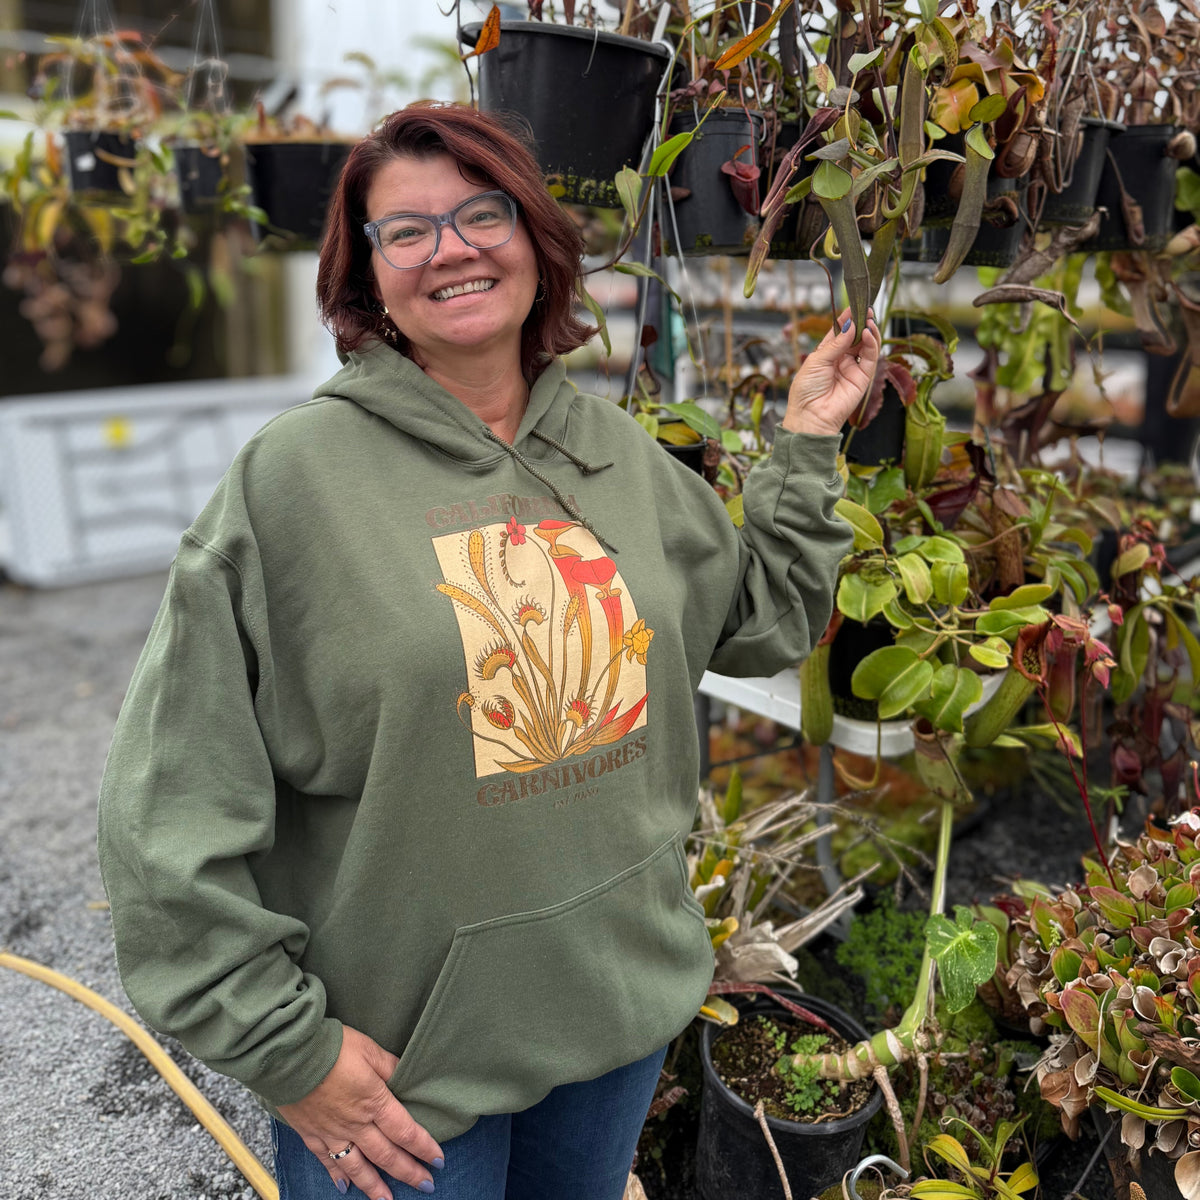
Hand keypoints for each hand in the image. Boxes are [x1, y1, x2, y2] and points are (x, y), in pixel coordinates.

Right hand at [277, 1025, 443, 1197]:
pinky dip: (336, 1176)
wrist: (291, 1055)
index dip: (424, 1148)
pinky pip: (327, 1161)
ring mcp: (332, 1132)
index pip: (406, 1132)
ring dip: (375, 1186)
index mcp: (375, 1102)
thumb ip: (390, 1066)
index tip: (438, 1161)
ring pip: (358, 1167)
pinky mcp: (311, 1134)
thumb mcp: (370, 1050)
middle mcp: (356, 1124)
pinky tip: (344, 1188)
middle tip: (426, 1186)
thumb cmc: (333, 1047)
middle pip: (387, 1155)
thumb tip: (406, 1076)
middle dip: (408, 1173)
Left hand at [782, 307, 881, 436]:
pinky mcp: (863, 378)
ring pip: (866, 345)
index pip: (839, 332)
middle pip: (855, 336)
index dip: (846, 319)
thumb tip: (850, 326)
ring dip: (868, 330)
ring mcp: (853, 368)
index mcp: (826, 354)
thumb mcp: (816, 361)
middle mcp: (841, 359)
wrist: (811, 416)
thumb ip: (835, 344)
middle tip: (865, 308)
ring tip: (868, 319)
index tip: (853, 306)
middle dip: (860, 322)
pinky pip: (870, 357)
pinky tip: (867, 333)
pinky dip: (871, 344)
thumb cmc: (806, 391)